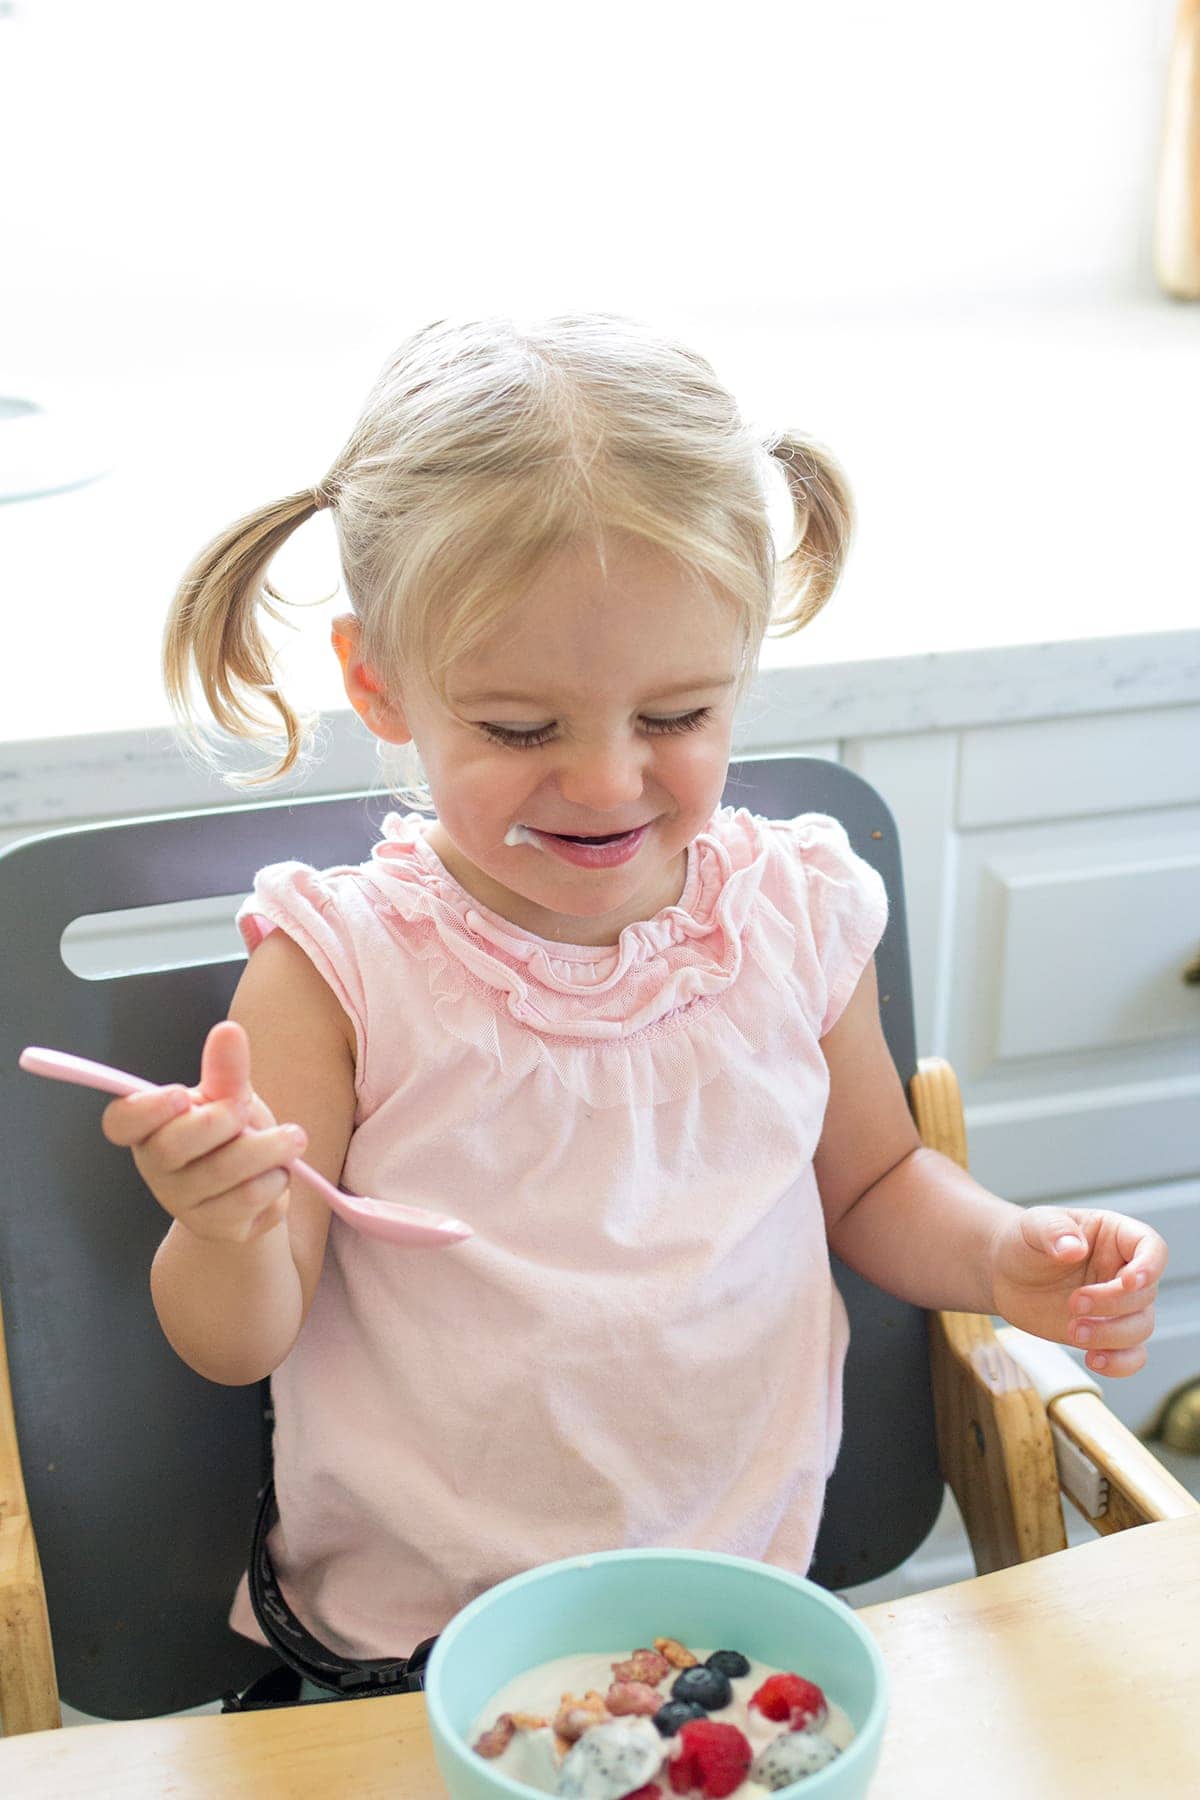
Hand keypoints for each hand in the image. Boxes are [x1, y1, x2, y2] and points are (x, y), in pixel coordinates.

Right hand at [100, 1019, 306, 1243]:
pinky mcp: (216, 1228)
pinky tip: (279, 1174)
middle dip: (221, 1121)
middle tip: (248, 1108)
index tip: (182, 1094)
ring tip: (294, 1137)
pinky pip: (251, 1199)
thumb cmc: (231, 1132)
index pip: (120, 1122)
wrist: (256, 1188)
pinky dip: (277, 1179)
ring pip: (223, 1173)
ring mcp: (183, 1204)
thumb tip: (229, 1030)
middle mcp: (156, 1169)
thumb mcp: (229, 1095)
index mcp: (149, 1128)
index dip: (146, 1109)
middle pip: (173, 1147)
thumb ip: (226, 1069)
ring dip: (269, 1149)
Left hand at [988, 1206, 1167, 1376]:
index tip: (1128, 1282)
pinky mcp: (1105, 1333)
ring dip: (1112, 1335)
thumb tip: (1074, 1248)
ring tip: (1072, 1331)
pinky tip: (1093, 1360)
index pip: (1152, 1248)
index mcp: (1116, 1236)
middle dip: (1113, 1304)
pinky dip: (1120, 1364)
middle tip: (1073, 1303)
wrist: (1004, 1273)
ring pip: (1141, 1327)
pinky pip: (1132, 1356)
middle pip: (1146, 1294)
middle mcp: (1124, 1271)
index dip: (1149, 1267)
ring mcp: (1117, 1305)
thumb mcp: (1033, 1225)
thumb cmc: (1024, 1240)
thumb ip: (1053, 1230)